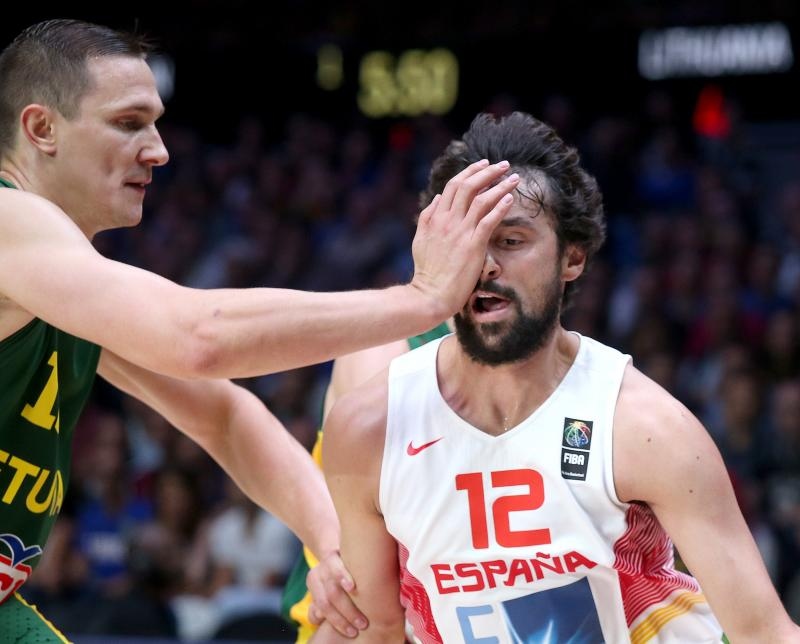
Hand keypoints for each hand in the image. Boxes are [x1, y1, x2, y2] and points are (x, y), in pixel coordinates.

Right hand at [307, 551, 367, 637]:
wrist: (334, 560)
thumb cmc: (353, 562)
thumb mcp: (358, 558)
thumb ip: (367, 564)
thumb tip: (386, 568)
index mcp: (332, 557)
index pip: (334, 566)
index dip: (342, 576)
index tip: (352, 587)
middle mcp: (320, 570)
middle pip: (331, 591)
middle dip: (348, 609)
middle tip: (363, 623)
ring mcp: (314, 583)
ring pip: (322, 604)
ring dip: (338, 620)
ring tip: (353, 631)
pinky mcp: (311, 597)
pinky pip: (313, 614)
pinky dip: (324, 622)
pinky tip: (339, 629)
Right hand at [409, 159, 518, 316]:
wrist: (430, 294)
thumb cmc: (427, 271)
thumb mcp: (420, 240)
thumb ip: (427, 217)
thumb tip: (437, 197)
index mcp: (435, 218)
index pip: (453, 186)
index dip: (470, 172)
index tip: (484, 165)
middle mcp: (447, 221)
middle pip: (468, 186)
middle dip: (487, 172)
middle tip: (503, 165)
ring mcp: (460, 232)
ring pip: (481, 199)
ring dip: (499, 185)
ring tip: (514, 178)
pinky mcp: (473, 246)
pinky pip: (489, 220)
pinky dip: (500, 207)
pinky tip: (510, 198)